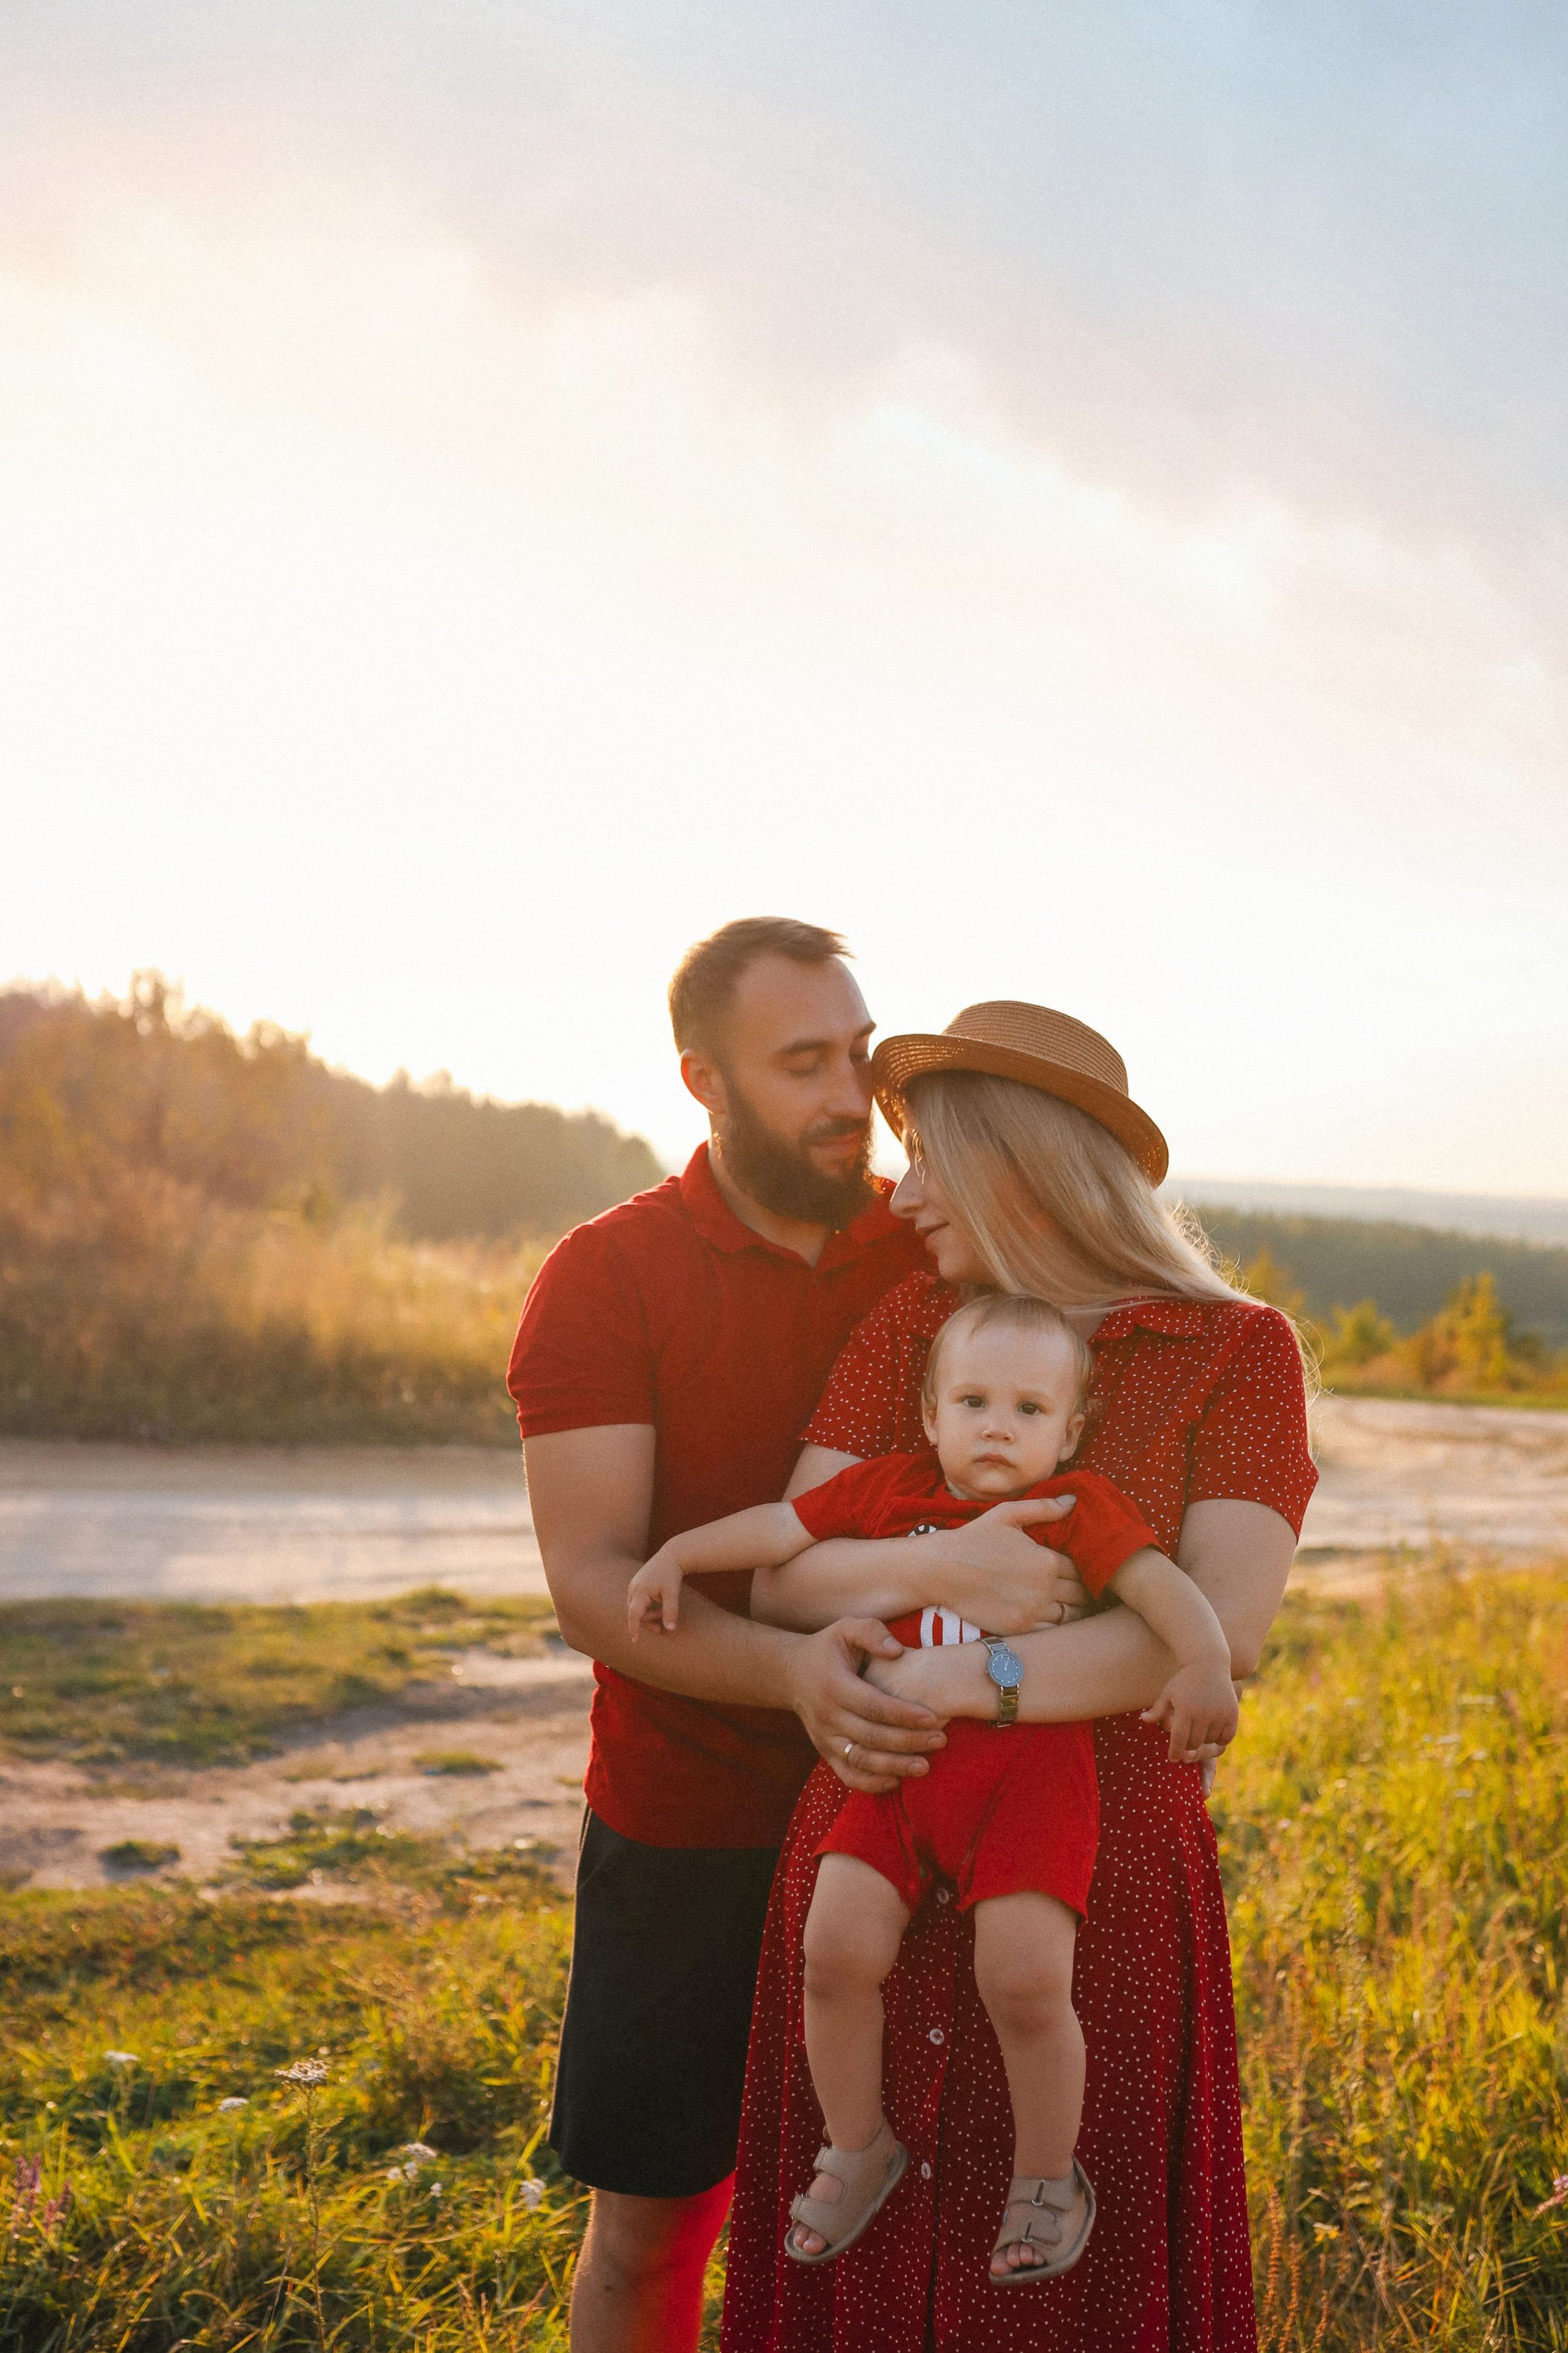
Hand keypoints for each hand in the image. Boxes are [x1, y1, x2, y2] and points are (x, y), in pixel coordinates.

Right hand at [626, 1551, 681, 1641]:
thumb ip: (671, 1611)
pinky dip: (647, 1609)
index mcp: (639, 1591)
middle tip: (662, 1628)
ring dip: (649, 1615)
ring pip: (636, 1609)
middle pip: (635, 1613)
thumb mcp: (672, 1593)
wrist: (671, 1556)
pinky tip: (659, 1608)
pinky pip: (638, 1603)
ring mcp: (633, 1587)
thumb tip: (671, 1629)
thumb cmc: (671, 1574)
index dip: (634, 1628)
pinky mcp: (636, 1586)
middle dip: (648, 1621)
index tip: (636, 1641)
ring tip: (663, 1612)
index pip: (633, 1614)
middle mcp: (633, 1589)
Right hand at [785, 1619, 947, 1793]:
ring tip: (925, 1766)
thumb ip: (871, 1632)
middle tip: (940, 1741)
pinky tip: (896, 1781)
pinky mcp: (825, 1752)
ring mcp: (824, 1738)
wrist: (790, 1673)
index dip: (904, 1714)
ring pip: (861, 1760)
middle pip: (872, 1736)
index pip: (873, 1705)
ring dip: (894, 1766)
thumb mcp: (845, 1628)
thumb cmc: (827, 1649)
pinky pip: (847, 1775)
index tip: (934, 1718)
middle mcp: (827, 1716)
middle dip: (909, 1742)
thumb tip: (896, 1651)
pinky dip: (871, 1784)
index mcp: (834, 1686)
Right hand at [928, 1496, 1088, 1635]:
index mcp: (1046, 1560)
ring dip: (1073, 1610)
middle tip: (1076, 1589)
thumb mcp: (1007, 1515)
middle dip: (1081, 1590)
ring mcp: (1032, 1611)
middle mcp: (1044, 1588)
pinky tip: (1049, 1617)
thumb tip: (1074, 1500)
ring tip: (1067, 1604)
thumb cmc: (974, 1539)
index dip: (1081, 1569)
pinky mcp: (1020, 1628)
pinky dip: (1057, 1626)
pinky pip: (1053, 1632)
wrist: (941, 1570)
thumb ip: (1043, 1508)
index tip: (1074, 1570)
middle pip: (1081, 1594)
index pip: (1080, 1569)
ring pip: (1071, 1616)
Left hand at [1141, 1660, 1239, 1763]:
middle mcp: (1203, 1713)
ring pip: (1210, 1741)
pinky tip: (1213, 1732)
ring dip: (1204, 1741)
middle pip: (1195, 1743)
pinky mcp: (1232, 1714)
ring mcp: (1219, 1714)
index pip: (1179, 1740)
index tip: (1172, 1758)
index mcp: (1185, 1710)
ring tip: (1198, 1734)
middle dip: (1188, 1746)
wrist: (1208, 1663)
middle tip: (1185, 1745)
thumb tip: (1143, 1720)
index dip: (1175, 1751)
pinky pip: (1226, 1737)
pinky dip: (1220, 1739)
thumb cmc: (1184, 1679)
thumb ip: (1157, 1709)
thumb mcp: (1168, 1692)